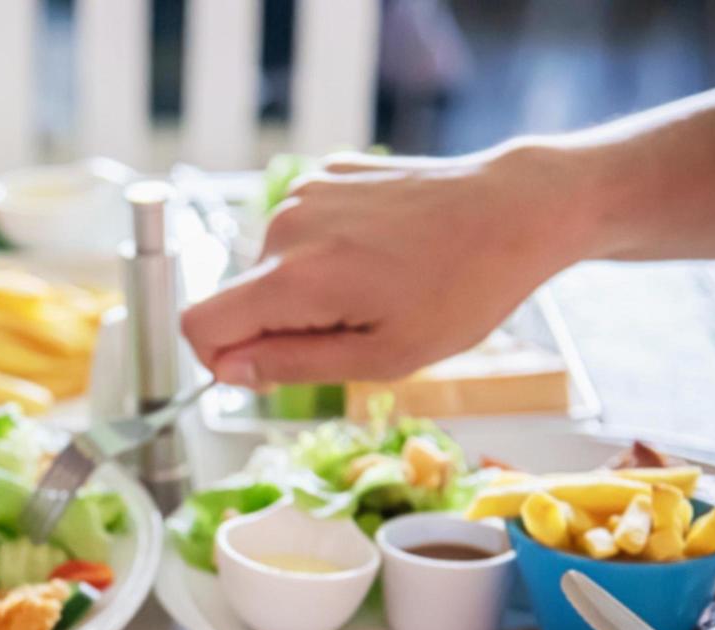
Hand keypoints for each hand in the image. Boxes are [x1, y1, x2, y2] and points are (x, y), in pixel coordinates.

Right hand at [182, 145, 589, 385]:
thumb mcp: (384, 356)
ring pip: (269, 265)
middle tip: (354, 327)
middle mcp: (286, 227)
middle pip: (240, 298)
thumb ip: (293, 365)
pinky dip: (324, 250)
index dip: (216, 360)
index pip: (200, 325)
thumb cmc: (463, 290)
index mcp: (297, 279)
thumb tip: (229, 371)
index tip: (263, 370)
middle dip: (279, 325)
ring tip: (374, 285)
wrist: (514, 208)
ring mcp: (304, 192)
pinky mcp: (325, 173)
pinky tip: (378, 250)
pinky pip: (298, 231)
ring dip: (305, 288)